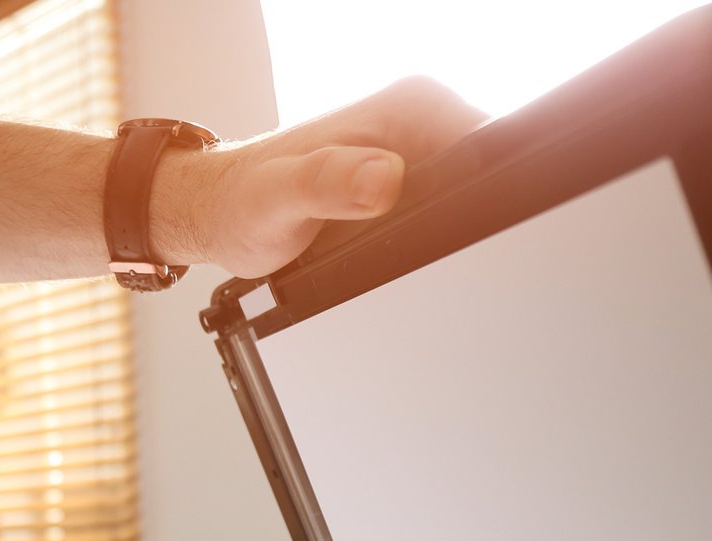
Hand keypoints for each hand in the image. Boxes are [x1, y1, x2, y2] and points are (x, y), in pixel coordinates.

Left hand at [150, 77, 488, 278]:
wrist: (219, 213)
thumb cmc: (241, 203)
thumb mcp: (278, 199)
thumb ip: (326, 185)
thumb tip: (383, 180)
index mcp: (411, 109)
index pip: (492, 149)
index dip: (489, 201)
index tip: (458, 240)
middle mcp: (422, 123)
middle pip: (489, 181)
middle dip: (470, 227)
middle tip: (415, 261)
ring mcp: (418, 155)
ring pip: (470, 204)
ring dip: (451, 240)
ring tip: (397, 260)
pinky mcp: (409, 184)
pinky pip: (442, 215)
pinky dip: (429, 242)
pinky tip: (394, 257)